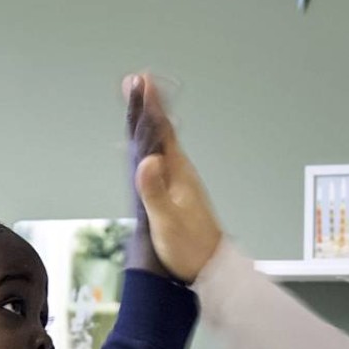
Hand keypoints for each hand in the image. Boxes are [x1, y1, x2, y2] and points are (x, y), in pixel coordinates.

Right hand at [123, 73, 221, 282]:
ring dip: (152, 120)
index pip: (160, 131)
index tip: (140, 82)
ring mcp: (179, 180)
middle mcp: (179, 171)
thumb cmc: (189, 247)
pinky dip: (154, 141)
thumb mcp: (167, 221)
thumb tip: (147, 161)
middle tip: (137, 81)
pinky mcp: (176, 191)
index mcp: (177, 172)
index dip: (149, 107)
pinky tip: (151, 144)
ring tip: (143, 102)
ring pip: (162, 141)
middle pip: (161, 131)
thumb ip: (155, 191)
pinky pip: (162, 156)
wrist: (210, 267)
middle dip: (148, 106)